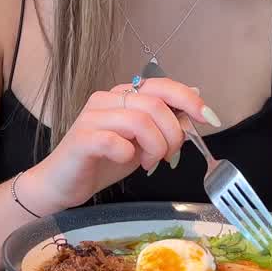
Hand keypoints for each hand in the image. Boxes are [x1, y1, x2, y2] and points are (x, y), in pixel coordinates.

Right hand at [19, 78, 216, 214]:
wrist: (62, 185)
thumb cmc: (102, 162)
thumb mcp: (142, 141)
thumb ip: (164, 121)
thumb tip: (195, 97)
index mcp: (122, 95)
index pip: (161, 85)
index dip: (189, 99)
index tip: (209, 118)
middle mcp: (106, 99)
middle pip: (155, 105)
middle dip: (172, 134)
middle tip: (168, 156)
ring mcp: (92, 117)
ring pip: (140, 121)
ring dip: (154, 147)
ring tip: (149, 163)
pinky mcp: (82, 139)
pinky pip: (118, 142)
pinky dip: (130, 155)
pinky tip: (127, 162)